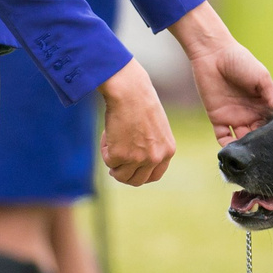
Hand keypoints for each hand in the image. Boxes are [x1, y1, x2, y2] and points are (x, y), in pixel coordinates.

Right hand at [97, 60, 175, 186]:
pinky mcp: (120, 156)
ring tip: (112, 142)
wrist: (129, 90)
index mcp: (168, 150)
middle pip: (137, 181)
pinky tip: (109, 132)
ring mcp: (138, 158)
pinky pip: (108, 161)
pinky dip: (105, 149)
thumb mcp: (155, 126)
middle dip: (124, 174)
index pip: (155, 175)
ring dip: (113, 163)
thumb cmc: (140, 101)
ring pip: (120, 175)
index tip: (130, 170)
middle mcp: (156, 157)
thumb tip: (136, 161)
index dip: (141, 175)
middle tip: (115, 165)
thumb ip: (151, 144)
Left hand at [170, 3, 272, 145]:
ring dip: (244, 149)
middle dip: (259, 146)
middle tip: (263, 155)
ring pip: (241, 140)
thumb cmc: (241, 61)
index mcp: (263, 105)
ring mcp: (234, 117)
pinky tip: (232, 152)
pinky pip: (223, 137)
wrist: (213, 54)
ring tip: (248, 157)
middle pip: (257, 136)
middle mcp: (250, 114)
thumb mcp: (262, 77)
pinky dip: (227, 147)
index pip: (271, 124)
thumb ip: (272, 96)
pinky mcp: (217, 119)